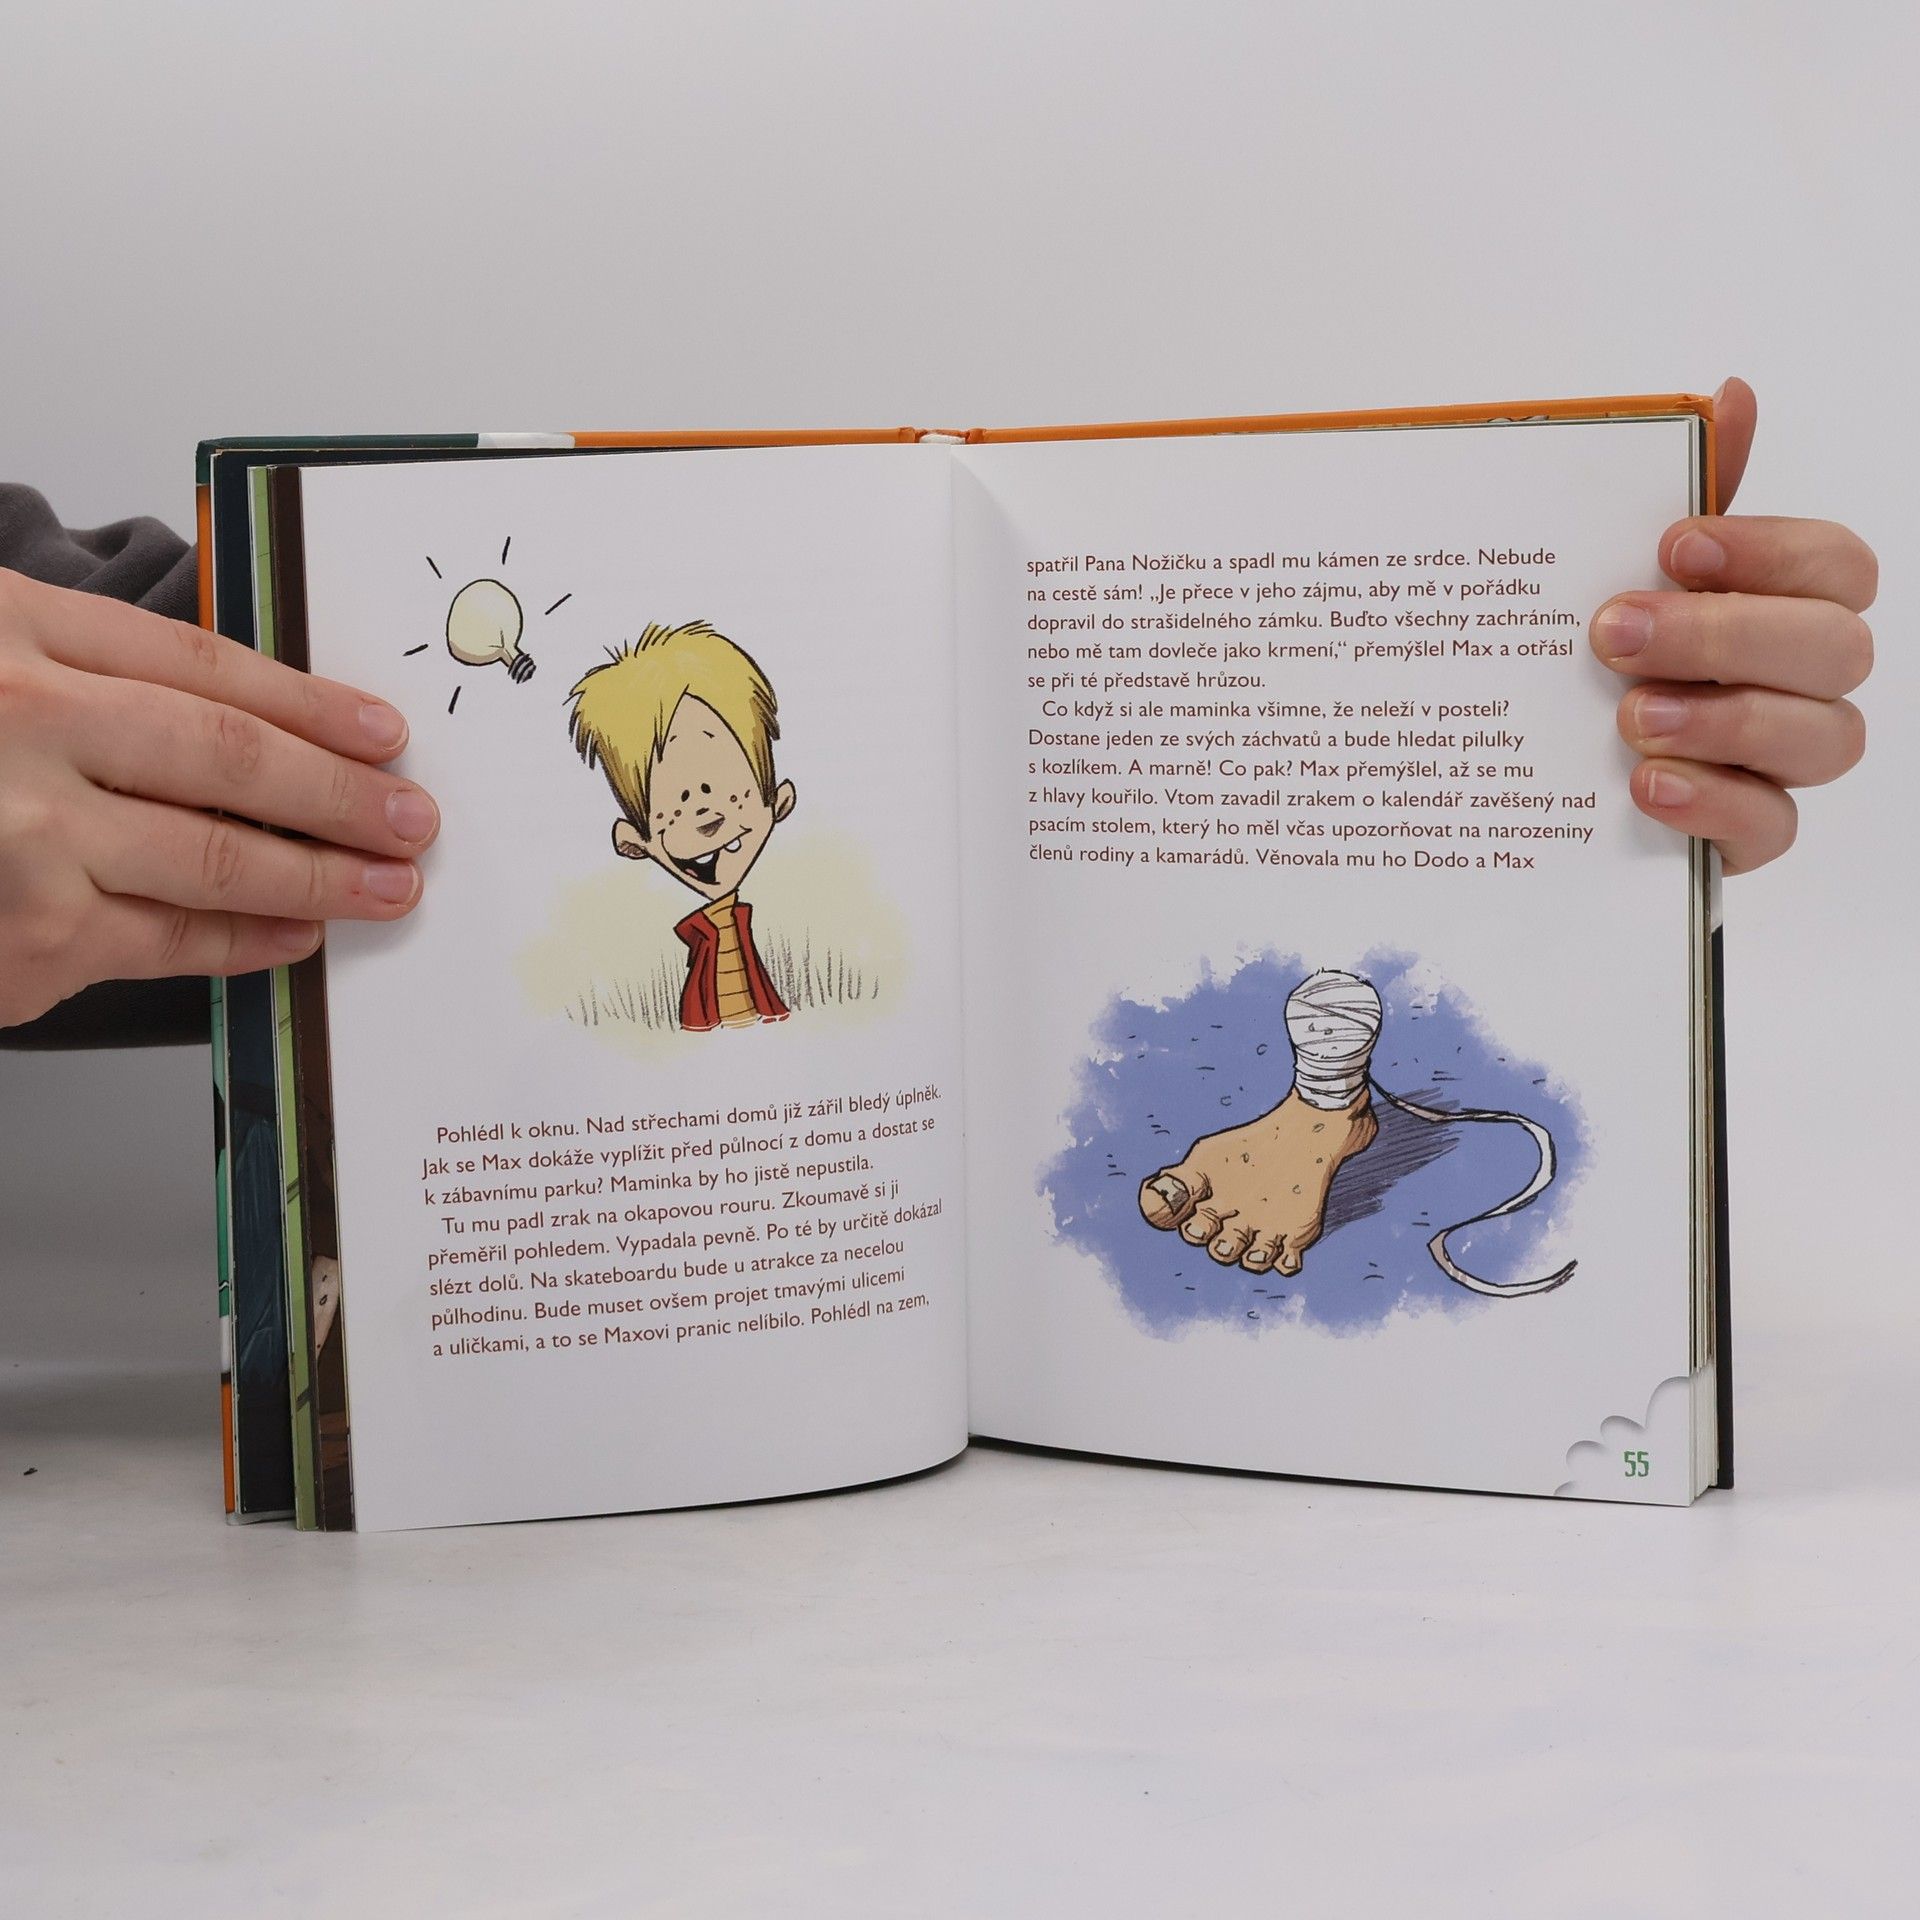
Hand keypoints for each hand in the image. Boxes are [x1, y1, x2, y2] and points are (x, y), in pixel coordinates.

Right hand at [0, 567, 436, 1028]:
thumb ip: (89, 668)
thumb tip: (249, 713)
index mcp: (14, 635)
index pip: (205, 668)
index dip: (311, 703)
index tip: (382, 730)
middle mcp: (24, 728)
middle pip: (234, 762)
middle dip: (344, 795)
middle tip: (413, 815)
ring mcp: (25, 838)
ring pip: (222, 860)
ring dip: (326, 876)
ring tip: (388, 882)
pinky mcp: (28, 937)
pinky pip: (173, 942)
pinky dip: (250, 943)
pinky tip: (298, 934)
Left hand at [1590, 377, 1874, 872]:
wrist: (1538, 764)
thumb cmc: (1606, 651)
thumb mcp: (1623, 568)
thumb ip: (1685, 492)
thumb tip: (1733, 396)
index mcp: (1787, 602)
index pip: (1836, 564)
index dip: (1770, 551)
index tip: (1673, 546)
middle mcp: (1803, 679)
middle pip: (1836, 648)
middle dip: (1726, 634)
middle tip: (1615, 631)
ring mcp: (1782, 761)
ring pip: (1825, 739)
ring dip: (1727, 720)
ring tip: (1631, 717)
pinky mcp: (1746, 834)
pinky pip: (1773, 827)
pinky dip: (1714, 803)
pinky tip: (1645, 785)